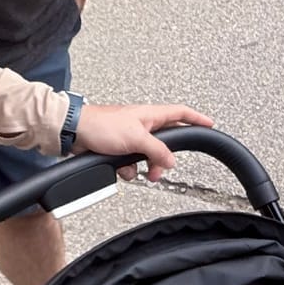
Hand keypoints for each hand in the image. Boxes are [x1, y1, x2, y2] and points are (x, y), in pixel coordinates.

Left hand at [70, 103, 214, 179]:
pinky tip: (119, 167)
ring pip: (147, 155)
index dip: (196, 118)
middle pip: (164, 143)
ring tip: (135, 171)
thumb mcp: (135, 138)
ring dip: (143, 166)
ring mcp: (130, 136)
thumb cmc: (101, 125)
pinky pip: (131, 162)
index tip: (209, 124)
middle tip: (159, 170)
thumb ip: (156, 150)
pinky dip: (127, 168)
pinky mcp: (118, 147)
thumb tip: (170, 161)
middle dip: (162, 159)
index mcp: (150, 115)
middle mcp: (142, 124)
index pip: (181, 113)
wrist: (74, 132)